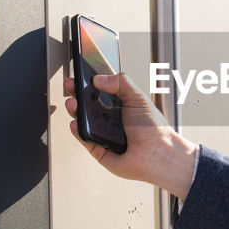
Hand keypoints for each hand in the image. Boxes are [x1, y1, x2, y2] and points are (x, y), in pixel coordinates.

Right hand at [63, 73, 197, 199]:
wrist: (157, 154)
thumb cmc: (154, 129)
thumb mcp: (138, 98)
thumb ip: (120, 82)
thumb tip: (99, 78)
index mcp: (121, 106)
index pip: (101, 91)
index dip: (90, 83)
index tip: (80, 74)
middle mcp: (111, 119)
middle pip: (88, 104)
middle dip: (78, 94)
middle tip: (71, 85)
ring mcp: (104, 134)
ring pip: (83, 120)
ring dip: (75, 110)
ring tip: (72, 102)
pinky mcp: (98, 149)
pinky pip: (84, 139)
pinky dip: (77, 131)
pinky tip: (75, 122)